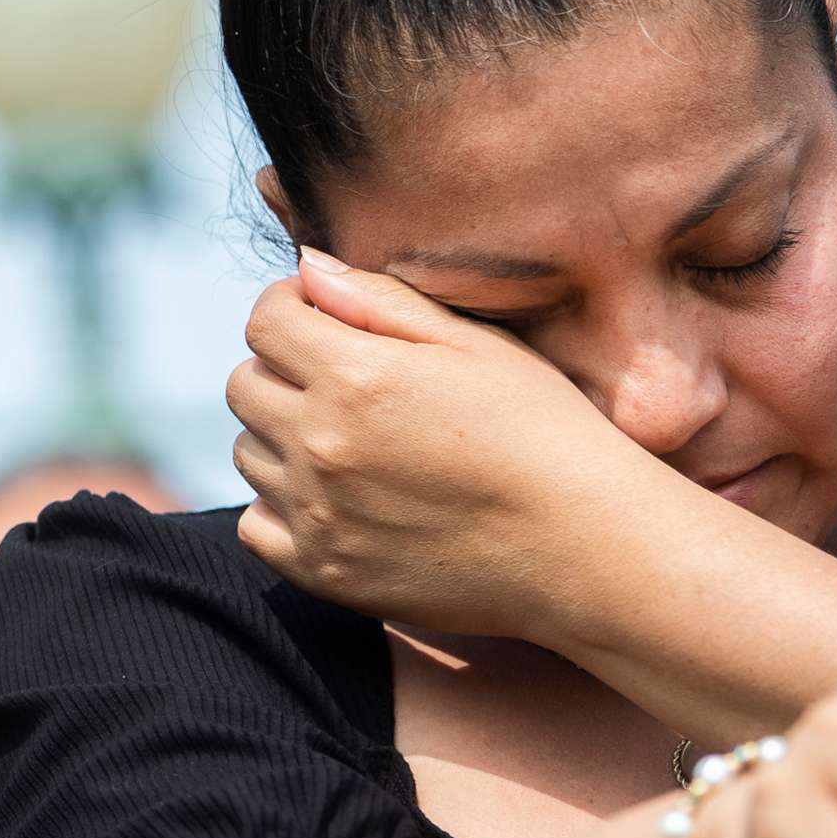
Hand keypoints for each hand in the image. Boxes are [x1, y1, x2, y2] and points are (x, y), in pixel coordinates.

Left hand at [227, 250, 677, 637]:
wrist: (591, 550)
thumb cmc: (546, 433)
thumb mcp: (477, 346)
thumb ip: (379, 301)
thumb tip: (305, 266)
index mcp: (356, 376)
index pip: (265, 322)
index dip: (289, 309)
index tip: (321, 319)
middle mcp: (322, 443)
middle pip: (245, 385)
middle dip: (281, 370)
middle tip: (338, 382)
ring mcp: (318, 513)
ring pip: (247, 453)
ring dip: (280, 437)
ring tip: (348, 441)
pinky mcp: (324, 571)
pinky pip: (255, 524)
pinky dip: (280, 506)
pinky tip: (335, 498)